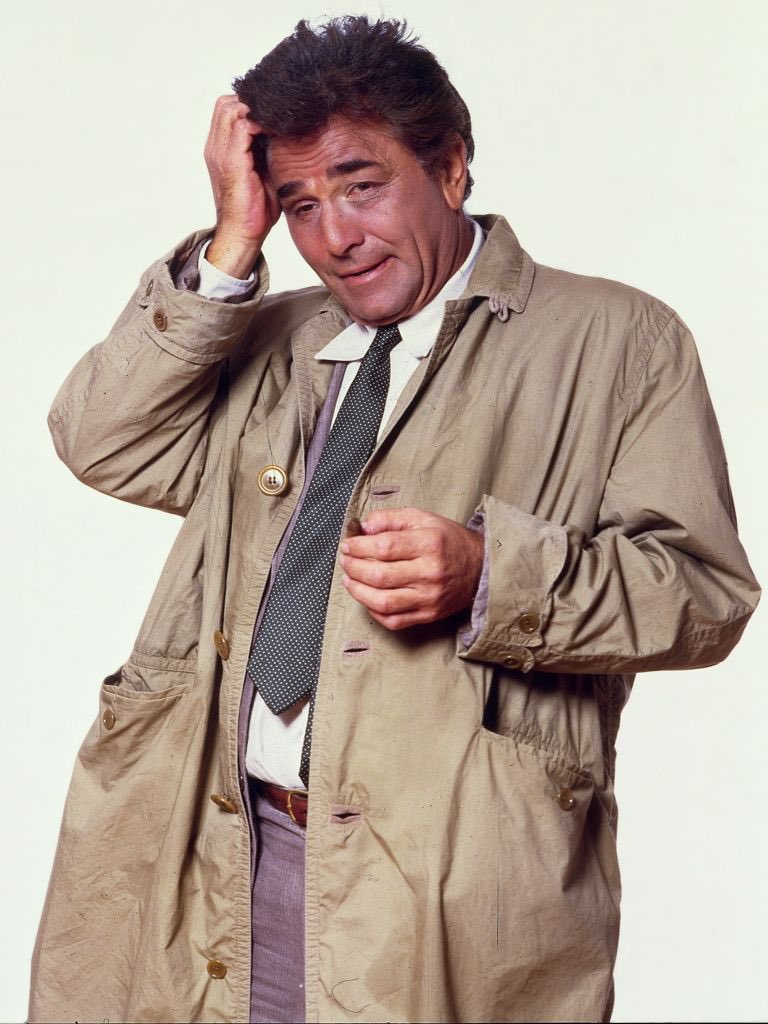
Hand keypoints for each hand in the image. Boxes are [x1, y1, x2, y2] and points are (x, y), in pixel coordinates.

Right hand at [203, 95, 279, 277]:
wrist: (243, 234)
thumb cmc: (256, 210)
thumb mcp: (265, 172)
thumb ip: (269, 150)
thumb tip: (291, 132)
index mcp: (221, 149)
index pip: (229, 109)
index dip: (252, 107)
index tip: (277, 115)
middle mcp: (216, 147)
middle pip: (227, 102)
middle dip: (254, 105)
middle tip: (278, 118)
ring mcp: (220, 152)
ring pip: (232, 107)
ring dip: (257, 112)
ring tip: (278, 124)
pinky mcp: (231, 161)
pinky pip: (242, 125)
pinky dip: (262, 123)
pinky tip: (279, 134)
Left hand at [340, 507, 484, 630]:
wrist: (480, 568)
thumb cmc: (449, 541)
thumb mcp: (423, 519)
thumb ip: (391, 519)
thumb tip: (362, 527)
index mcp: (429, 544)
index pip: (384, 547)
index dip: (359, 547)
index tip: (348, 545)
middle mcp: (430, 573)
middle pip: (380, 576)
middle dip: (353, 568)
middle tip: (345, 560)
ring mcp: (429, 598)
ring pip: (383, 602)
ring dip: (358, 592)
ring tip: (349, 580)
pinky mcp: (428, 615)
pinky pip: (394, 621)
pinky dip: (374, 612)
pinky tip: (367, 598)